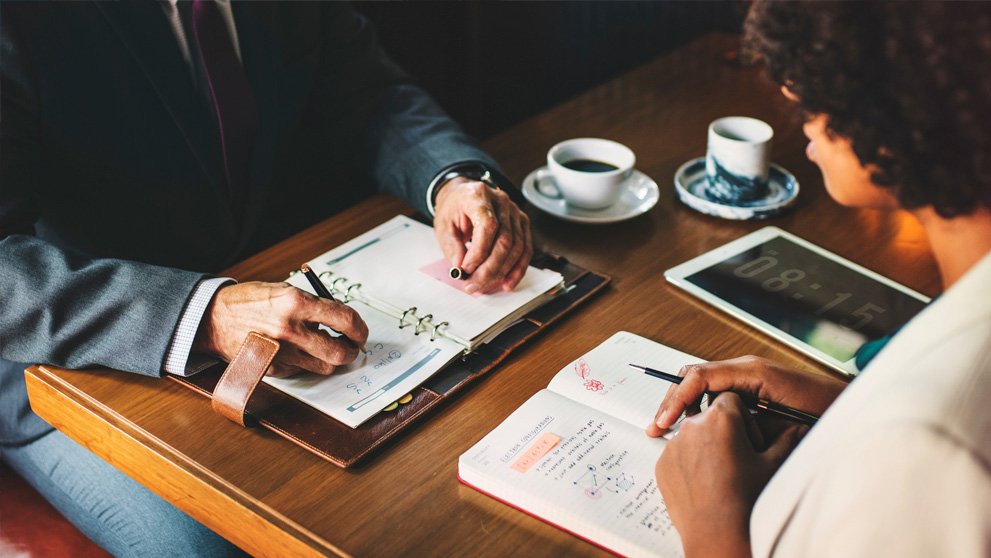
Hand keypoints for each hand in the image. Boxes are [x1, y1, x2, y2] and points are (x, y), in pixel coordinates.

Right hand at [192, 282, 368, 377]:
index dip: (360, 328)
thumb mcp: (285, 290)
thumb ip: (314, 305)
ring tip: (326, 347)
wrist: (213, 318)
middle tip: (352, 346)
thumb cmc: (250, 301)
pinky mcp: (272, 368)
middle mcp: (290, 329)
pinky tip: (299, 351)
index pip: (345, 319)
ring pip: (324, 367)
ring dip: (331, 359)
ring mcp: (281, 352)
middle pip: (339, 353)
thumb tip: (342, 320)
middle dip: (351, 351)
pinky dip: (307, 363)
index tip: (361, 331)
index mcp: (296, 303)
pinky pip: (302, 371)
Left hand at [433, 177, 531, 293]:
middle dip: (489, 269)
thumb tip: (461, 269)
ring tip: (484, 286)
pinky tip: (507, 282)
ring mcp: (515, 212)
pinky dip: (517, 269)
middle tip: (473, 285)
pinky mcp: (522, 223)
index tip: (466, 269)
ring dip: (502, 272)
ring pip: (517, 248)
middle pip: (505, 240)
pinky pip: (525, 249)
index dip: (479, 252)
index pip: (487, 225)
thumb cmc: (453, 209)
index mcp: (479, 196)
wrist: (462, 196)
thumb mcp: (443, 226)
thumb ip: (452, 247)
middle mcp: (501, 201)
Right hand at [646, 356, 845, 437]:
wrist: (851, 409)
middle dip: (671, 401)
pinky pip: (716, 394)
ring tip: (667, 429)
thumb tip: (711, 424)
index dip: (676, 399)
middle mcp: (745, 369)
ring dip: (683, 406)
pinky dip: (700, 409)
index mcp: (750, 371)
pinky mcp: (751, 389)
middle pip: (693, 376)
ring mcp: (747, 377)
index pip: (699, 376)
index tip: (663, 422)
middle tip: (656, 428)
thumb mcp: (782, 421)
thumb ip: (747, 419)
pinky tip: (694, 429)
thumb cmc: (826, 412)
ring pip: (701, 385)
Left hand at [656, 392, 806, 557]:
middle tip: (737, 457)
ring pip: (692, 436)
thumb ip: (785, 439)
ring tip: (721, 473)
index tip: (749, 439)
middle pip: (709, 416)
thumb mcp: (772, 465)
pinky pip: (677, 455)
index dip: (743, 418)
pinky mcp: (662, 464)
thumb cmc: (746, 499)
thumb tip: (798, 427)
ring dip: (705, 446)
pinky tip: (705, 483)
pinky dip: (689, 463)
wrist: (718, 533)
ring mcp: (673, 445)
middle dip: (723, 431)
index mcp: (721, 418)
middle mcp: (692, 426)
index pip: (731, 399)